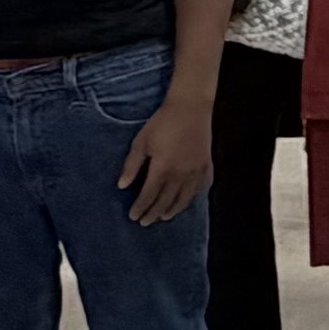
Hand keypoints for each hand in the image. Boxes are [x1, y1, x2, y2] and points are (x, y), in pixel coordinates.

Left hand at [119, 88, 215, 221]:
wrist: (190, 107)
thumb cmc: (163, 122)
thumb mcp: (141, 141)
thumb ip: (132, 165)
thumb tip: (122, 186)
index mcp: (163, 169)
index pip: (149, 195)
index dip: (141, 208)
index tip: (133, 216)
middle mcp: (180, 175)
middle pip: (166, 201)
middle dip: (154, 213)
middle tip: (146, 222)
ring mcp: (196, 172)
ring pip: (184, 198)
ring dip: (173, 210)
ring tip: (165, 217)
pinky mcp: (206, 166)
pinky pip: (200, 188)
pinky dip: (192, 197)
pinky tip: (188, 200)